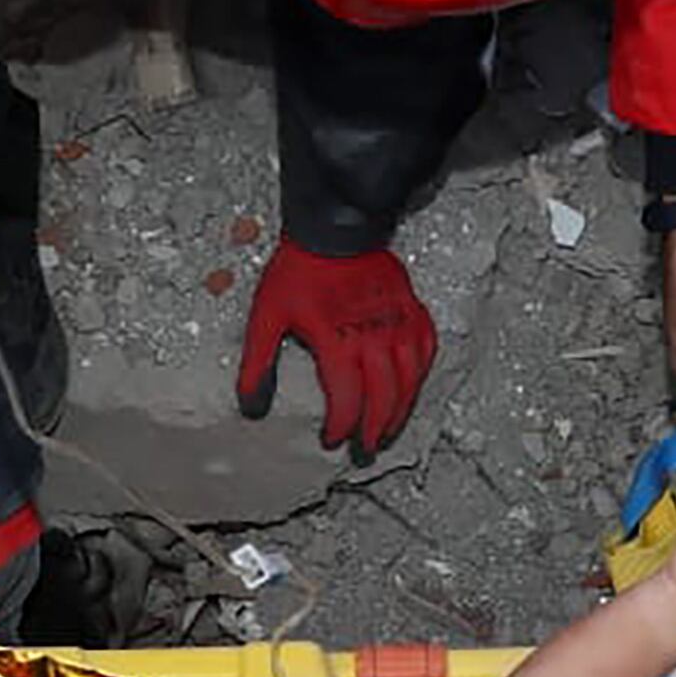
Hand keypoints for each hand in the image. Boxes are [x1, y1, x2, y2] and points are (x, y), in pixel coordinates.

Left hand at [236, 243, 437, 462]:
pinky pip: (425, 348)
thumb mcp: (267, 316)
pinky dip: (421, 372)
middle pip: (383, 398)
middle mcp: (373, 338)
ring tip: (389, 429)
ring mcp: (397, 323)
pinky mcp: (410, 309)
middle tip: (366, 448)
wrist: (334, 228)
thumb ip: (258, 364)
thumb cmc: (299, 269)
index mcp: (337, 342)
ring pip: (410, 379)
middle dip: (375, 429)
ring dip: (401, 410)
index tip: (332, 438)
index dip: (341, 426)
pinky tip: (414, 383)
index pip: (347, 400)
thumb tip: (250, 404)